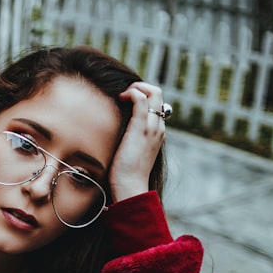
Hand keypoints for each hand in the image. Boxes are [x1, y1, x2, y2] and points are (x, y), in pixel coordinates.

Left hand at [109, 82, 166, 202]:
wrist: (129, 186)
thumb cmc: (124, 174)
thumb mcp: (128, 154)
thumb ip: (127, 142)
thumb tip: (114, 136)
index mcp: (157, 132)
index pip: (156, 104)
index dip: (142, 96)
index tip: (125, 101)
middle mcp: (158, 127)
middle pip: (158, 93)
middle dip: (140, 86)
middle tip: (123, 94)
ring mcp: (152, 127)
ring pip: (153, 92)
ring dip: (136, 87)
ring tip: (121, 95)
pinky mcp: (141, 128)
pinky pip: (141, 99)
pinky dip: (131, 92)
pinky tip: (119, 98)